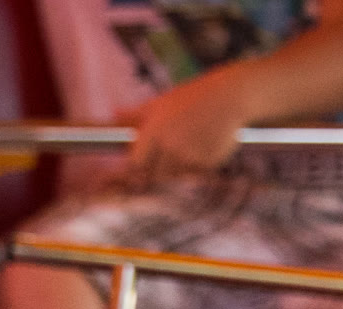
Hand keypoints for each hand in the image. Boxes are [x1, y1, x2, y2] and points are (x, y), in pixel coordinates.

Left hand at [126, 67, 257, 174]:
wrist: (229, 98)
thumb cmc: (192, 97)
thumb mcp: (161, 102)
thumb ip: (136, 114)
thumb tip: (113, 114)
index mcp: (154, 131)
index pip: (136, 163)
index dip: (137, 167)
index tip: (139, 168)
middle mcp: (170, 146)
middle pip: (156, 175)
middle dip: (158, 171)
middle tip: (165, 160)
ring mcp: (190, 156)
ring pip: (177, 177)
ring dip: (177, 171)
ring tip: (185, 151)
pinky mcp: (208, 163)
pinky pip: (196, 174)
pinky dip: (197, 168)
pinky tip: (202, 149)